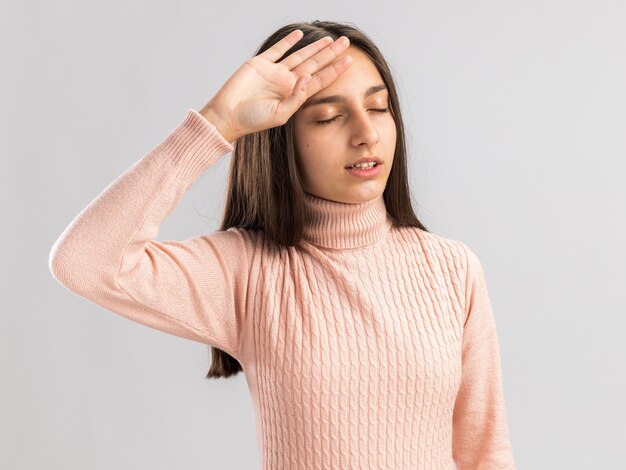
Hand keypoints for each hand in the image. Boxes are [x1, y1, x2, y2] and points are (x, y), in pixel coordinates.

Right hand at [199, 30, 352, 141]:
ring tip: (330, 39)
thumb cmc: (253, 120)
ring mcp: (274, 72)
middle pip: (314, 64)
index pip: (319, 80)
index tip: (349, 61)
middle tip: (346, 42)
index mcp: (294, 95)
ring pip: (300, 55)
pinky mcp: (260, 63)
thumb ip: (296, 97)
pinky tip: (300, 34)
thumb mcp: (280, 114)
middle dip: (330, 53)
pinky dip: (288, 41)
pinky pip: (278, 49)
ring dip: (315, 47)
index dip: (334, 70)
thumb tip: (307, 77)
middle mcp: (287, 82)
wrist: (228, 115)